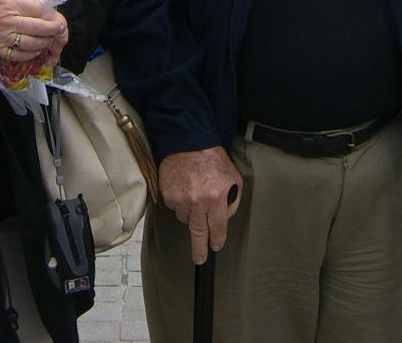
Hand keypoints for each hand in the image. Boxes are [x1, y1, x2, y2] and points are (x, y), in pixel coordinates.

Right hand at [0, 0, 64, 59]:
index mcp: (9, 3)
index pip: (38, 9)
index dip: (49, 11)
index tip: (52, 12)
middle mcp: (8, 21)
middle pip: (39, 27)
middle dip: (53, 28)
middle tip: (58, 27)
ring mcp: (3, 37)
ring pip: (32, 43)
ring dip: (44, 42)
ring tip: (48, 38)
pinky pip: (18, 55)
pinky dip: (30, 54)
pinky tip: (34, 50)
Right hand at [158, 147, 242, 264]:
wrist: (190, 142)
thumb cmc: (214, 161)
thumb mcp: (234, 180)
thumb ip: (231, 202)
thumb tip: (224, 220)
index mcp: (217, 198)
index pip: (217, 228)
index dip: (217, 239)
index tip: (215, 246)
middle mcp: (198, 201)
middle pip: (198, 232)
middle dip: (200, 248)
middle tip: (200, 259)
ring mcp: (181, 198)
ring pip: (185, 219)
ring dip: (191, 215)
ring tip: (195, 197)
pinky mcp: (168, 194)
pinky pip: (175, 208)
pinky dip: (180, 203)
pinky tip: (185, 190)